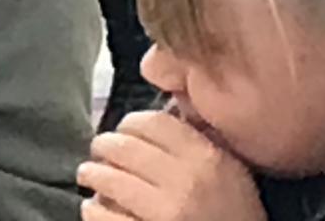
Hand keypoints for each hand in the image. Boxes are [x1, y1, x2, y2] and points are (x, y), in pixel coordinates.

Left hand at [77, 110, 266, 220]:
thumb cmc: (236, 218)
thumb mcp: (232, 175)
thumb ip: (201, 145)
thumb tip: (163, 114)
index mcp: (207, 159)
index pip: (153, 123)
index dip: (130, 123)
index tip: (122, 130)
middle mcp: (187, 181)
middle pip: (124, 147)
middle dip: (103, 146)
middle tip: (98, 150)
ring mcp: (167, 212)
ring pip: (109, 179)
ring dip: (92, 174)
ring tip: (88, 175)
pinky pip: (105, 215)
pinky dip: (93, 209)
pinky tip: (94, 207)